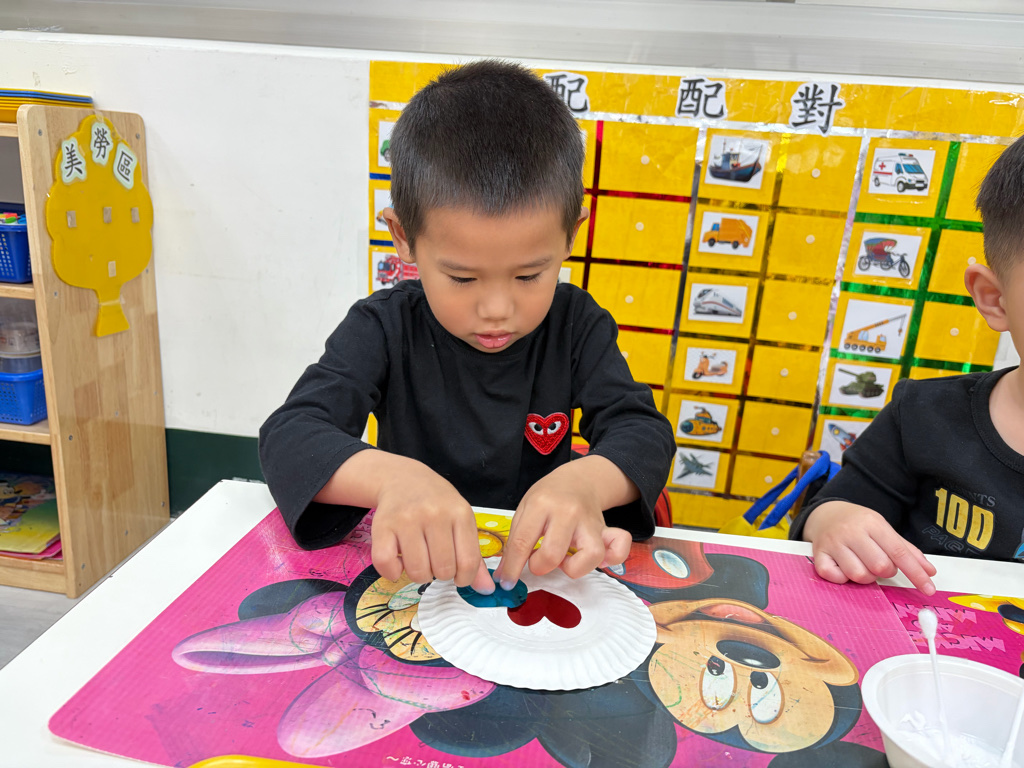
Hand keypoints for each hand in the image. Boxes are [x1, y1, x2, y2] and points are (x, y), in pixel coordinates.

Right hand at [368, 458, 492, 592]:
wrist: (403, 479)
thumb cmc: (437, 504)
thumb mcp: (461, 521)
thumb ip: (474, 557)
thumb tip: (486, 590)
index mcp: (460, 513)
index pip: (468, 562)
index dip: (464, 578)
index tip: (458, 576)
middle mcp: (434, 514)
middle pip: (443, 570)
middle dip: (441, 574)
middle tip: (435, 560)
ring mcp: (407, 519)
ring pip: (417, 572)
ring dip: (419, 575)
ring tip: (420, 559)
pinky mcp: (382, 525)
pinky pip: (387, 565)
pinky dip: (393, 573)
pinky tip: (399, 561)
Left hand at [493, 460, 632, 587]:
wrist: (578, 480)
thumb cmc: (548, 496)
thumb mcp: (524, 509)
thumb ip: (516, 540)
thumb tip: (506, 574)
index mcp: (541, 504)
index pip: (523, 542)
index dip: (512, 568)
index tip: (506, 582)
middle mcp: (568, 512)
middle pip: (553, 553)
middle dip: (540, 566)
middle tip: (538, 560)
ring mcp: (590, 521)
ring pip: (590, 555)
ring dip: (574, 567)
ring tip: (565, 560)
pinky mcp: (606, 530)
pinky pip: (619, 549)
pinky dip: (612, 558)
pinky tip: (596, 559)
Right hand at [803, 501, 936, 594]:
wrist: (825, 514)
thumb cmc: (859, 525)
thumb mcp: (884, 529)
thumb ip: (907, 550)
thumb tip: (930, 572)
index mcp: (872, 523)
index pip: (899, 552)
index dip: (916, 573)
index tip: (928, 589)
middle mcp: (851, 532)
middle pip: (880, 566)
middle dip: (885, 571)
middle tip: (880, 564)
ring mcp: (833, 543)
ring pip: (858, 575)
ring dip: (866, 577)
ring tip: (862, 566)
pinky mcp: (818, 554)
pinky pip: (834, 577)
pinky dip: (842, 579)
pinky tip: (844, 569)